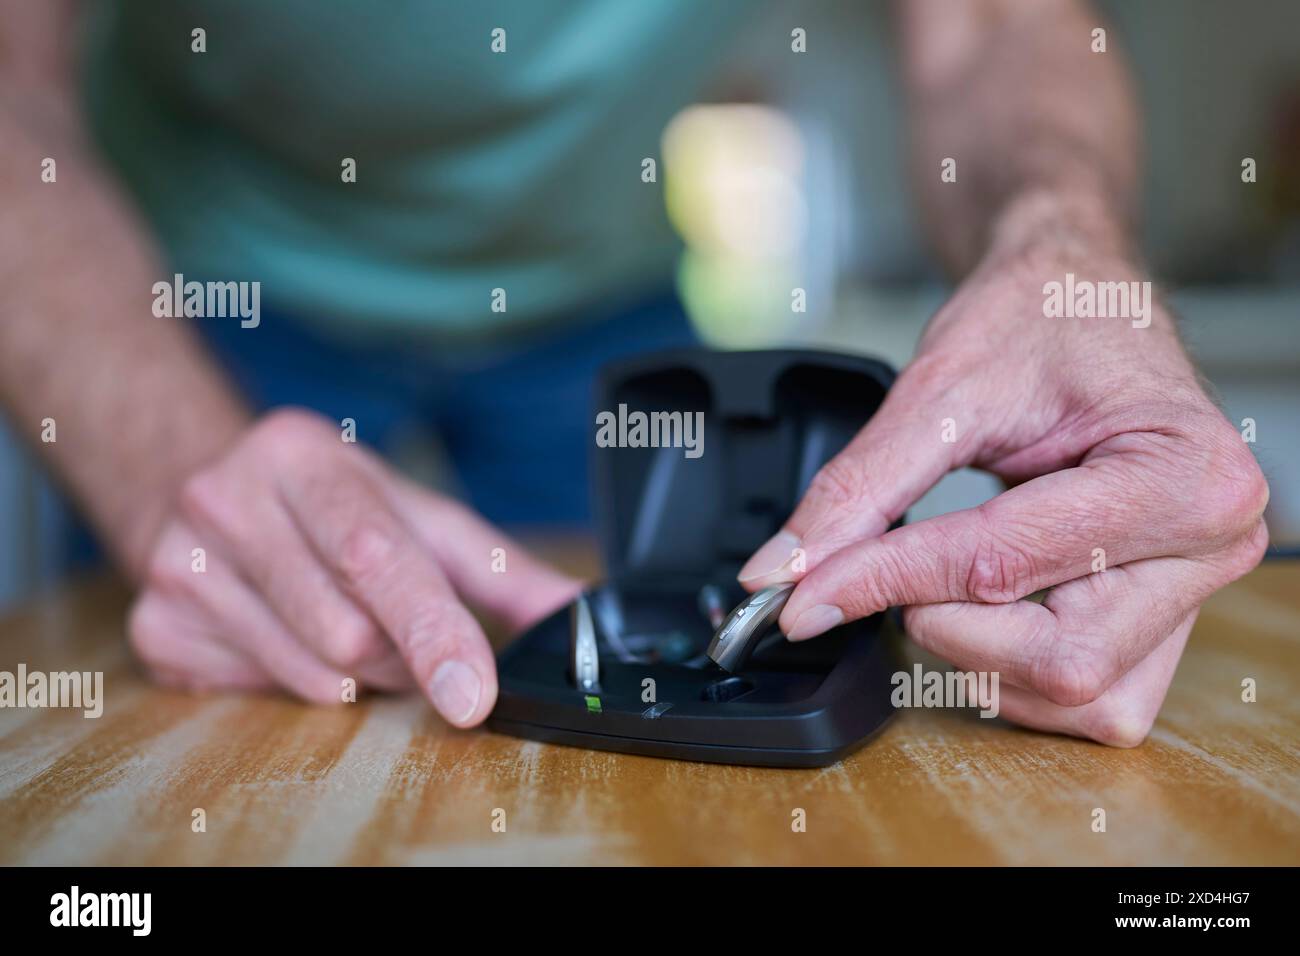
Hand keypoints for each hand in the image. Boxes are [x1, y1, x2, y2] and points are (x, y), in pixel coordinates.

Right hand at [128, 408, 581, 725]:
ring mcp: (177, 561)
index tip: (473, 694)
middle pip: (346, 629)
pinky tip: (282, 632)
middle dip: (398, 655)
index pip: (376, 554)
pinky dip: (294, 681)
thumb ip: (498, 567)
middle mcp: (226, 497)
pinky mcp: (152, 624)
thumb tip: (575, 614)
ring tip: (343, 626)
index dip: (433, 630)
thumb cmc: (328, 506)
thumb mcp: (412, 513)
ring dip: (354, 675)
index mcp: (303, 454)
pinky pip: (258, 692)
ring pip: (308, 673)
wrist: (194, 485)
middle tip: (400, 635)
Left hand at [739, 238, 1268, 746]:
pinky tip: (987, 600)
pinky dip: (1012, 666)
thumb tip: (784, 572)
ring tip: (948, 567)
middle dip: (947, 622)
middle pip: (1058, 657)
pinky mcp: (1164, 621)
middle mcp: (1214, 545)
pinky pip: (1087, 695)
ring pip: (1073, 692)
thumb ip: (860, 489)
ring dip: (980, 651)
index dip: (886, 581)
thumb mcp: (940, 390)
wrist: (1080, 297)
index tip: (801, 596)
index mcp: (1184, 475)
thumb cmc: (1038, 318)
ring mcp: (1196, 592)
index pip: (1004, 563)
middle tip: (892, 564)